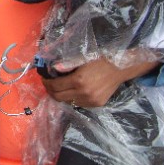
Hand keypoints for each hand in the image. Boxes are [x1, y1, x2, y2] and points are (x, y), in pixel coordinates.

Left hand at [41, 56, 160, 108]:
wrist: (119, 69)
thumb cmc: (99, 61)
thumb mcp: (80, 60)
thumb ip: (65, 66)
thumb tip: (51, 69)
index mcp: (78, 80)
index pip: (55, 86)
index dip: (46, 83)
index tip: (44, 78)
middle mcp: (83, 93)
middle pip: (58, 97)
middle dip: (50, 90)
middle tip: (48, 84)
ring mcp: (90, 100)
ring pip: (67, 101)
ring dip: (60, 95)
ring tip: (59, 87)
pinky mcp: (96, 104)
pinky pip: (78, 103)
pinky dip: (72, 98)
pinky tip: (72, 91)